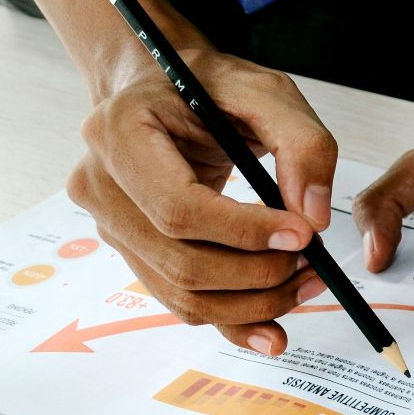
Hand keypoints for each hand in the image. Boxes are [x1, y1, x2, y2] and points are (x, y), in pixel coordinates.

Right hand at [67, 45, 340, 355]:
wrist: (164, 90)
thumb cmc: (210, 86)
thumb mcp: (267, 92)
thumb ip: (303, 144)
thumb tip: (312, 217)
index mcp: (119, 132)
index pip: (179, 207)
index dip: (244, 232)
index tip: (301, 235)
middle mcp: (100, 184)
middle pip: (180, 261)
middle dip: (257, 274)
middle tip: (313, 263)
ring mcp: (111, 225)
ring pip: (181, 293)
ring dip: (252, 303)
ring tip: (304, 283)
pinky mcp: (132, 252)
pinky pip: (180, 302)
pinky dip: (231, 320)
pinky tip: (272, 328)